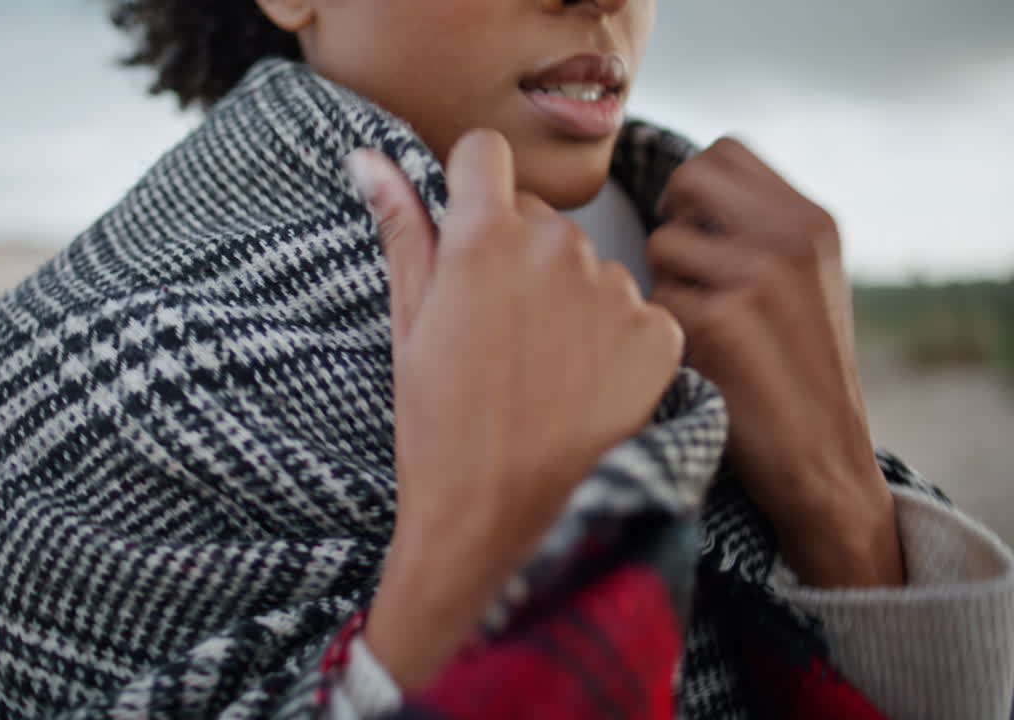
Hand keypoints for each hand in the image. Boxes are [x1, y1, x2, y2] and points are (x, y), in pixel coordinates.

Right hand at [346, 130, 682, 689]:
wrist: (499, 523)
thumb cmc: (440, 428)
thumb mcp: (409, 325)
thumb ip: (401, 230)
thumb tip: (369, 159)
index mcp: (485, 238)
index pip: (485, 153)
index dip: (471, 184)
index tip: (465, 224)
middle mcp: (558, 248)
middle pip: (539, 216)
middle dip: (517, 254)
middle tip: (495, 329)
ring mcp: (615, 291)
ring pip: (588, 265)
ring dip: (567, 298)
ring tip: (539, 368)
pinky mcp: (658, 335)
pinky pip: (633, 311)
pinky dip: (612, 340)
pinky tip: (581, 387)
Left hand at [647, 138, 901, 587]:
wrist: (823, 458)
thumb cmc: (795, 371)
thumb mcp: (801, 281)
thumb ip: (755, 229)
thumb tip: (676, 195)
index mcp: (810, 219)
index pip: (723, 152)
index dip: (691, 188)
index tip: (691, 229)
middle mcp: (790, 235)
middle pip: (687, 179)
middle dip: (671, 221)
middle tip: (684, 274)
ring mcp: (758, 275)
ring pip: (662, 245)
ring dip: (665, 284)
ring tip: (699, 327)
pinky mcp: (722, 321)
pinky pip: (653, 299)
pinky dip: (661, 330)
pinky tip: (695, 360)